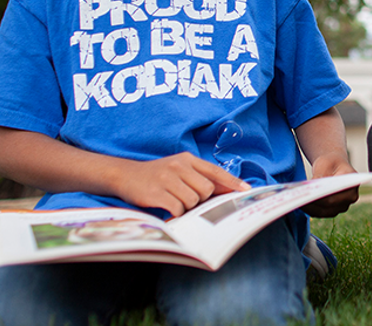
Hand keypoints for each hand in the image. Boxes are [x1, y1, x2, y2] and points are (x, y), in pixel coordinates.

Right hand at [112, 152, 249, 217]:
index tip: (246, 190)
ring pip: (192, 201)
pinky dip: (176, 212)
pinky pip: (178, 208)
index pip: (215, 171)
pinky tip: (167, 208)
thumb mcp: (179, 170)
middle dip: (201, 199)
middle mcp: (178, 166)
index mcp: (187, 159)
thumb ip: (201, 177)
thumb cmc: (157, 175)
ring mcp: (167, 179)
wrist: (125, 175)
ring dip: (186, 207)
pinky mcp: (156, 193)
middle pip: (206, 190)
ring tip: (174, 201)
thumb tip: (227, 189)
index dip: (232, 182)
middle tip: (186, 198)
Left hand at [301, 153, 358, 217]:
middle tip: (296, 199)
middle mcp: (351, 197)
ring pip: (324, 212)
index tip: (304, 195)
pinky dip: (310, 209)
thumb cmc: (330, 162)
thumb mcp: (324, 163)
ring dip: (309, 208)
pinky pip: (321, 213)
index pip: (334, 195)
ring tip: (295, 202)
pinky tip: (300, 204)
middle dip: (311, 203)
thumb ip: (320, 175)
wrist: (334, 166)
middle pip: (328, 205)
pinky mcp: (334, 210)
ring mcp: (343, 205)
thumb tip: (312, 187)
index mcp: (352, 183)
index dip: (318, 197)